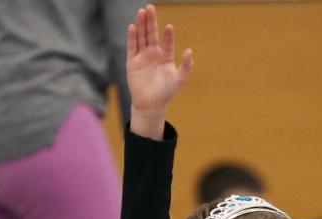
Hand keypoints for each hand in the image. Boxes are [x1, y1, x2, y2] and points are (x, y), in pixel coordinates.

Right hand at [127, 4, 192, 139]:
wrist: (151, 104)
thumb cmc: (167, 92)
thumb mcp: (179, 80)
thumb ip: (186, 67)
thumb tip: (190, 51)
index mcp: (166, 56)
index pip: (167, 42)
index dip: (168, 35)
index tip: (169, 27)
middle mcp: (154, 53)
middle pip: (151, 34)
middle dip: (151, 21)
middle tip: (150, 7)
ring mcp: (142, 56)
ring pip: (141, 37)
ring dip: (141, 25)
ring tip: (141, 12)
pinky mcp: (132, 62)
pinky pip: (132, 47)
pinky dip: (132, 37)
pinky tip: (132, 27)